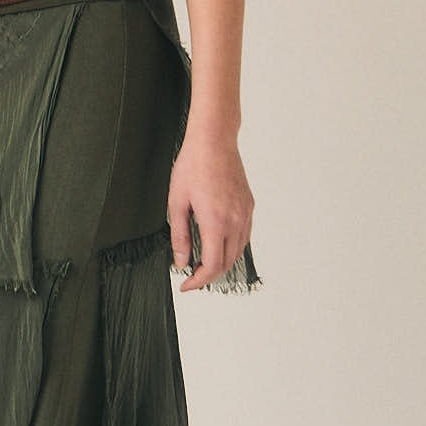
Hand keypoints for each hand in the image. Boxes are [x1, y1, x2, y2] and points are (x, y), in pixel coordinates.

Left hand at [168, 125, 253, 290]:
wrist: (214, 141)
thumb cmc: (193, 165)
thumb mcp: (176, 203)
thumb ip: (179, 236)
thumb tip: (181, 261)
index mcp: (215, 222)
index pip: (213, 266)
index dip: (199, 281)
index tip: (187, 284)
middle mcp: (235, 220)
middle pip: (227, 263)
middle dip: (209, 274)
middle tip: (192, 275)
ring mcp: (245, 213)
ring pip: (238, 251)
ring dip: (222, 262)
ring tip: (203, 261)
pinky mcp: (249, 206)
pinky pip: (244, 235)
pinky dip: (231, 247)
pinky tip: (217, 243)